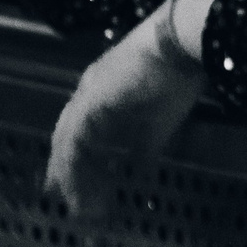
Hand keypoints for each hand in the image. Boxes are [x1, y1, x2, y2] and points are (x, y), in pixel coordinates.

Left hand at [44, 0, 213, 217]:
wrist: (180, 44)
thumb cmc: (177, 75)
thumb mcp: (161, 120)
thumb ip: (146, 146)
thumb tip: (142, 172)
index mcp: (103, 95)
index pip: (83, 133)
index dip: (80, 160)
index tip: (80, 187)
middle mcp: (88, 95)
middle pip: (68, 140)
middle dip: (67, 172)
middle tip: (69, 201)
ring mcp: (86, 97)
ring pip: (66, 143)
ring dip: (70, 175)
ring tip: (76, 202)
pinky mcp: (90, 102)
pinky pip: (74, 141)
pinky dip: (73, 165)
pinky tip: (77, 184)